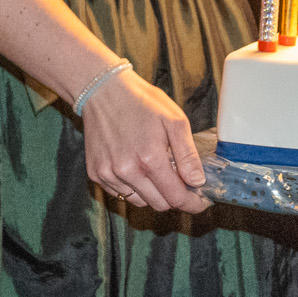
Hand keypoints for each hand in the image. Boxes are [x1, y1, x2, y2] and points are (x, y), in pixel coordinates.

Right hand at [78, 67, 208, 213]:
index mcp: (149, 159)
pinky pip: (121, 193)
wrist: (103, 92)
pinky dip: (134, 187)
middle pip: (159, 204)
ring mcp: (108, 174)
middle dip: (175, 198)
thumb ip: (188, 155)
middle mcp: (126, 171)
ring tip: (158, 171)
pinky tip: (137, 168)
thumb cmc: (142, 102)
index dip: (192, 203)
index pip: (176, 198)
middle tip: (183, 183)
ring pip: (140, 202)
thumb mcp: (175, 121)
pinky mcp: (96, 173)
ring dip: (154, 193)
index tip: (201, 202)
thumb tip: (198, 182)